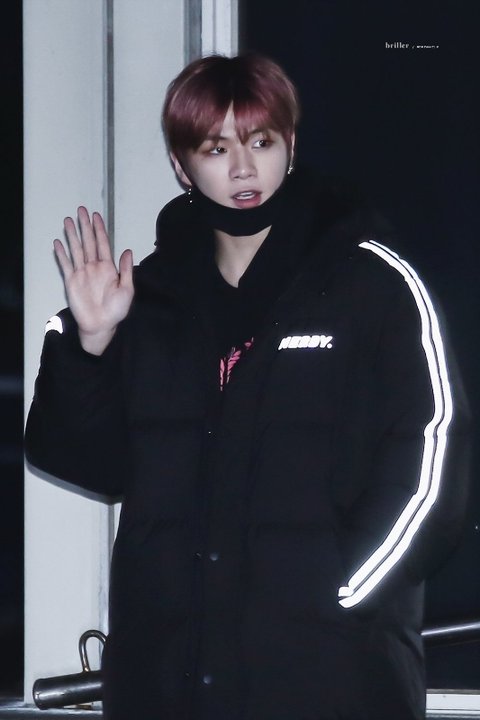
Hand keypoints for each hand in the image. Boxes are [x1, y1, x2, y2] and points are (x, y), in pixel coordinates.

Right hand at [54, 206, 133, 354]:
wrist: (102, 325)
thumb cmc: (116, 311)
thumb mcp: (127, 290)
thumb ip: (126, 270)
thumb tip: (127, 251)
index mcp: (108, 268)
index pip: (103, 243)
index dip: (99, 229)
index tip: (96, 216)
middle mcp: (94, 267)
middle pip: (88, 242)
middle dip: (85, 226)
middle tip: (81, 210)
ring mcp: (82, 273)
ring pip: (76, 249)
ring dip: (72, 235)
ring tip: (67, 221)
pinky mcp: (72, 281)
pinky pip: (65, 265)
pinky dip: (61, 254)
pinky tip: (58, 243)